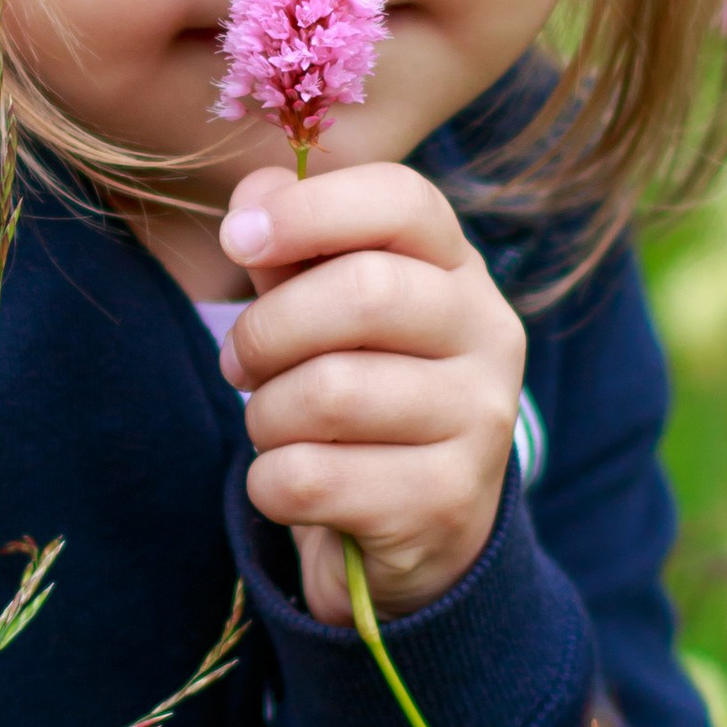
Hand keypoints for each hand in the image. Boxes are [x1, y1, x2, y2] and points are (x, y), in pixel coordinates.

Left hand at [214, 162, 525, 627]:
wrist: (420, 531)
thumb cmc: (362, 394)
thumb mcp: (326, 311)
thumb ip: (291, 247)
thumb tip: (254, 195)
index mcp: (458, 270)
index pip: (403, 200)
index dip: (310, 208)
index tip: (237, 239)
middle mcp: (489, 335)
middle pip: (363, 292)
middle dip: (267, 330)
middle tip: (238, 364)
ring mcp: (481, 422)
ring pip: (328, 394)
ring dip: (265, 416)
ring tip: (274, 428)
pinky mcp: (446, 503)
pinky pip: (311, 478)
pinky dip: (269, 484)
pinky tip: (291, 485)